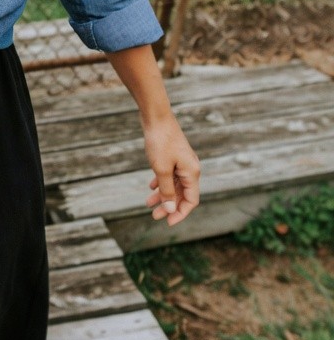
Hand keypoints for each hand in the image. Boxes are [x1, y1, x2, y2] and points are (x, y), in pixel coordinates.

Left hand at [142, 111, 200, 225]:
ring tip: (148, 203)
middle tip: (154, 215)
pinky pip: (170, 174)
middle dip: (169, 206)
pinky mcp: (173, 155)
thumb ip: (166, 190)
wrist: (156, 116)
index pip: (191, 200)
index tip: (168, 222)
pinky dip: (161, 182)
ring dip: (163, 195)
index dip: (181, 213)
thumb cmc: (160, 142)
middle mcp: (190, 168)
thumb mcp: (161, 169)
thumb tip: (170, 208)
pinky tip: (151, 186)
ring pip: (174, 184)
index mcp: (192, 173)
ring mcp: (182, 161)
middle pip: (181, 194)